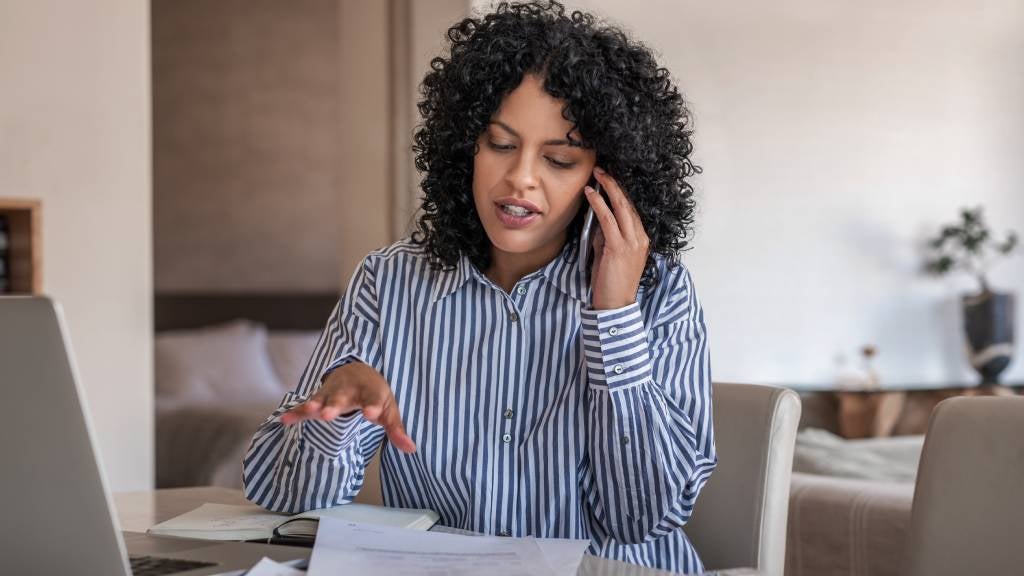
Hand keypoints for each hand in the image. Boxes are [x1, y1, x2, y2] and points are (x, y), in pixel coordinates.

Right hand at [280, 362, 415, 452]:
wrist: (357, 371)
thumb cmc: (375, 395)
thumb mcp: (389, 409)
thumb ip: (396, 429)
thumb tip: (411, 449)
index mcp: (370, 392)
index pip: (373, 400)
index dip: (373, 407)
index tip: (371, 414)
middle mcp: (349, 391)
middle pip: (342, 398)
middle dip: (336, 406)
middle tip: (330, 414)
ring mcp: (332, 394)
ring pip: (322, 399)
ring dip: (316, 405)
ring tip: (311, 411)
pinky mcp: (318, 399)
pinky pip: (305, 406)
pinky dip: (295, 412)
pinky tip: (284, 419)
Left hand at [584, 167, 650, 309]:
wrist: (616, 306)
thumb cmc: (611, 284)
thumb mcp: (609, 256)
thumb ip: (605, 238)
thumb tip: (597, 220)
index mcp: (641, 240)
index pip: (631, 210)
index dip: (621, 193)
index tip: (610, 180)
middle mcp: (640, 238)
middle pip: (629, 204)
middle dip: (615, 184)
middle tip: (603, 169)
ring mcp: (632, 243)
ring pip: (621, 207)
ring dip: (608, 188)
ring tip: (597, 174)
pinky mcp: (618, 248)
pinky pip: (608, 220)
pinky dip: (599, 204)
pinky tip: (590, 194)